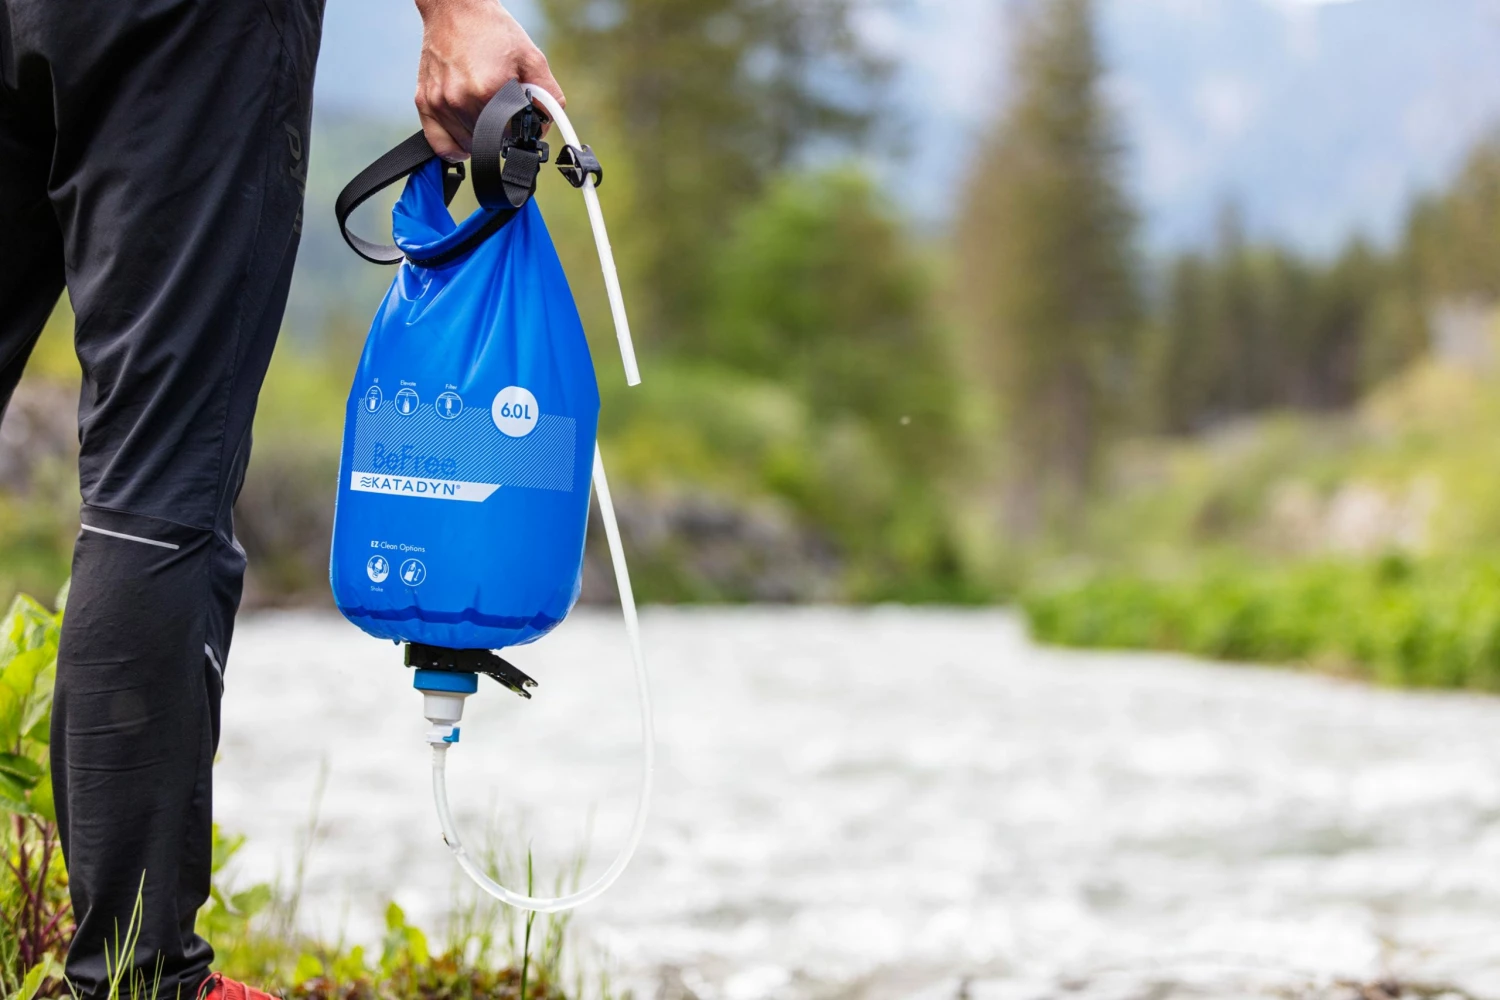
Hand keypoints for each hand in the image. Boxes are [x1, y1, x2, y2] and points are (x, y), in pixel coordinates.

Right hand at [414, 0, 564, 161]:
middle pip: (488, 144)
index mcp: (488, 91)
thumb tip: (545, 127)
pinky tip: (466, 134)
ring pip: (466, 147)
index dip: (521, 132)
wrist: (455, 9)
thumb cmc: (493, 31)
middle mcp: (459, 100)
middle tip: (502, 111)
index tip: (521, 120)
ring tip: (483, 111)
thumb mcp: (532, 59)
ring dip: (478, 139)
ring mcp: (439, 103)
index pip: (511, 137)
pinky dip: (454, 146)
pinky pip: (440, 144)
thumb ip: (548, 96)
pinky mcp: (424, 102)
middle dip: (501, 134)